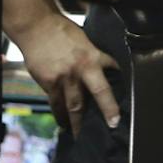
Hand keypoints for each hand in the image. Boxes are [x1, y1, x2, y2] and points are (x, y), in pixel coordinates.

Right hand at [9, 10, 119, 141]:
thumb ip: (93, 56)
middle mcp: (80, 69)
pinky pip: (56, 103)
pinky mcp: (49, 83)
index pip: (112, 72)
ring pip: (73, 106)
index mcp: (92, 56)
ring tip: (82, 134)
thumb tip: (104, 69)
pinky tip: (63, 122)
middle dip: (106, 111)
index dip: (118, 86)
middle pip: (97, 94)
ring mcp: (64, 78)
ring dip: (78, 122)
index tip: (124, 102)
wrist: (37, 28)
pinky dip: (59, 114)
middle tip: (112, 125)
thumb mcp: (85, 40)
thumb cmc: (62, 31)